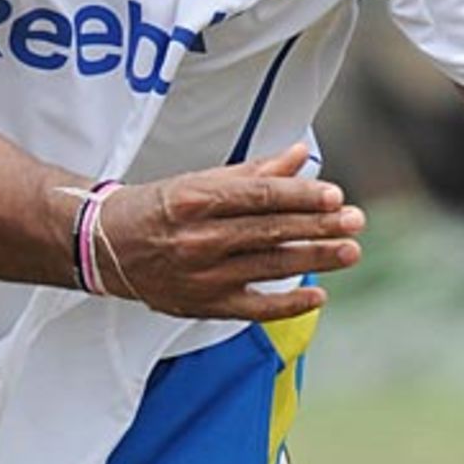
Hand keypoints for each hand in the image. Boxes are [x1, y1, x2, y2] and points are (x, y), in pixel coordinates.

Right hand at [94, 143, 363, 320]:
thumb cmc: (161, 206)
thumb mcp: (201, 181)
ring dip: (315, 260)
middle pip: (271, 232)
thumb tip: (301, 155)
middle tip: (356, 221)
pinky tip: (319, 296)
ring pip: (269, 268)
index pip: (261, 197)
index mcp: (197, 199)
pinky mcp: (202, 305)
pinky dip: (288, 305)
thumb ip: (254, 172)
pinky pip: (254, 309)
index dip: (302, 197)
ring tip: (351, 252)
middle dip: (319, 226)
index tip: (337, 196)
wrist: (106, 247)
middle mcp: (198, 239)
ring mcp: (201, 276)